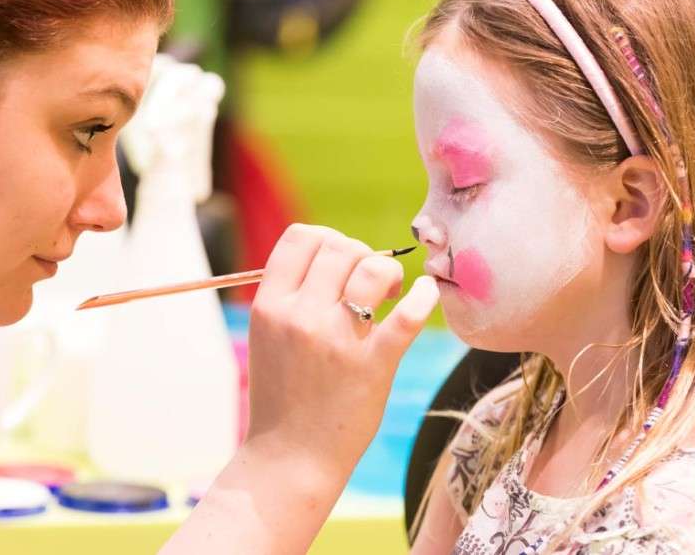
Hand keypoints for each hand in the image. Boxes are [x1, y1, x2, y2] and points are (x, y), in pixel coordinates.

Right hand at [244, 224, 440, 479]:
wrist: (291, 457)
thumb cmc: (283, 396)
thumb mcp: (268, 337)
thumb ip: (290, 296)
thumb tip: (333, 256)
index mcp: (269, 306)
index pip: (300, 237)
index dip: (326, 238)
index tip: (341, 261)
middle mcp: (299, 316)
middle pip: (339, 246)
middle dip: (360, 253)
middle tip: (370, 281)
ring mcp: (336, 340)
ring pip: (372, 268)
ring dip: (388, 271)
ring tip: (391, 292)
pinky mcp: (373, 365)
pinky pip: (407, 315)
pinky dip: (423, 296)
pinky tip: (425, 294)